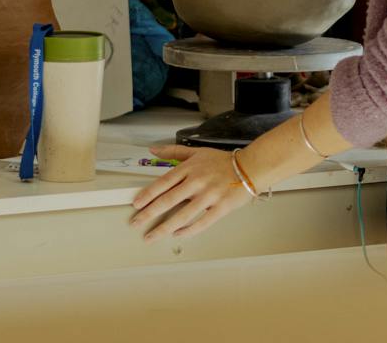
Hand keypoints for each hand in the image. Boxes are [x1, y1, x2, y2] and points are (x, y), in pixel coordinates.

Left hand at [128, 144, 251, 241]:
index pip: (164, 182)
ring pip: (182, 215)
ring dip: (164, 228)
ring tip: (152, 236)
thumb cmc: (223, 162)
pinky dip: (188, 231)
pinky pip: (202, 222)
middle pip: (169, 200)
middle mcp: (197, 182)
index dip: (148, 194)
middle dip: (149, 214)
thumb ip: (173, 152)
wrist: (251, 167)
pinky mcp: (221, 208)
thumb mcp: (197, 152)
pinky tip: (177, 235)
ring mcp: (209, 196)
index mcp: (190, 168)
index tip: (136, 204)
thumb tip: (154, 150)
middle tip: (136, 223)